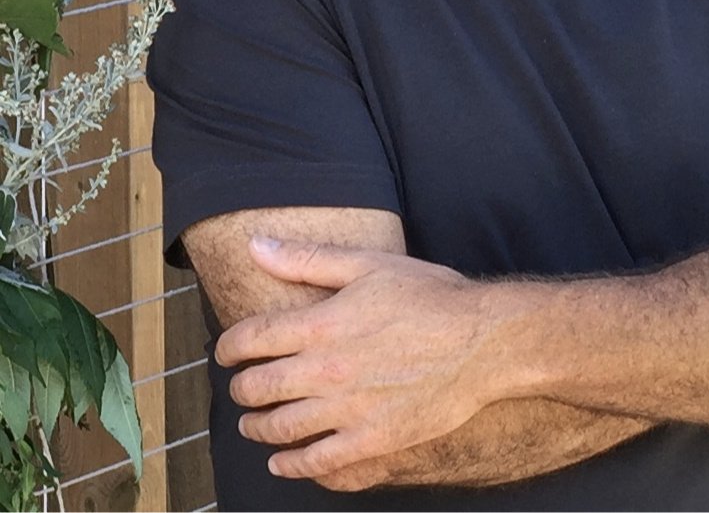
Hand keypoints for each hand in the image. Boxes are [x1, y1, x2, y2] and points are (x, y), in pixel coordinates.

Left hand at [214, 238, 496, 480]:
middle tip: (240, 387)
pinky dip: (292, 465)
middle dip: (241, 388)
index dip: (228, 346)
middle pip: (258, 387)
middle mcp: (327, 370)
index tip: (224, 351)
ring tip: (253, 424)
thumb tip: (255, 244)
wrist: (482, 342)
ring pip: (280, 428)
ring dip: (257, 427)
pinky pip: (317, 462)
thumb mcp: (369, 265)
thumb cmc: (429, 296)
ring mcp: (348, 410)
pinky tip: (283, 461)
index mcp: (323, 324)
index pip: (251, 338)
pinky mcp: (372, 441)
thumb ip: (307, 259)